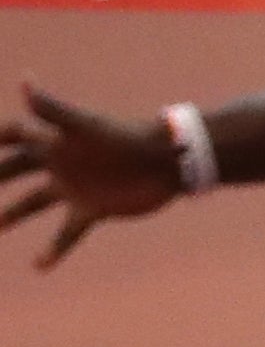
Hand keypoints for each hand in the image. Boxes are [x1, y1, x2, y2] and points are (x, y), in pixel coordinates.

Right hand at [0, 83, 184, 268]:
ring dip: (13, 213)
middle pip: (17, 169)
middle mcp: (61, 164)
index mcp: (56, 141)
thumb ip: (52, 109)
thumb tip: (24, 81)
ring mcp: (75, 188)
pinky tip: (39, 266)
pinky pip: (67, 232)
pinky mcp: (92, 210)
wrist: (167, 162)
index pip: (15, 135)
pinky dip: (54, 249)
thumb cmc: (127, 139)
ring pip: (35, 202)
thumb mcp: (85, 126)